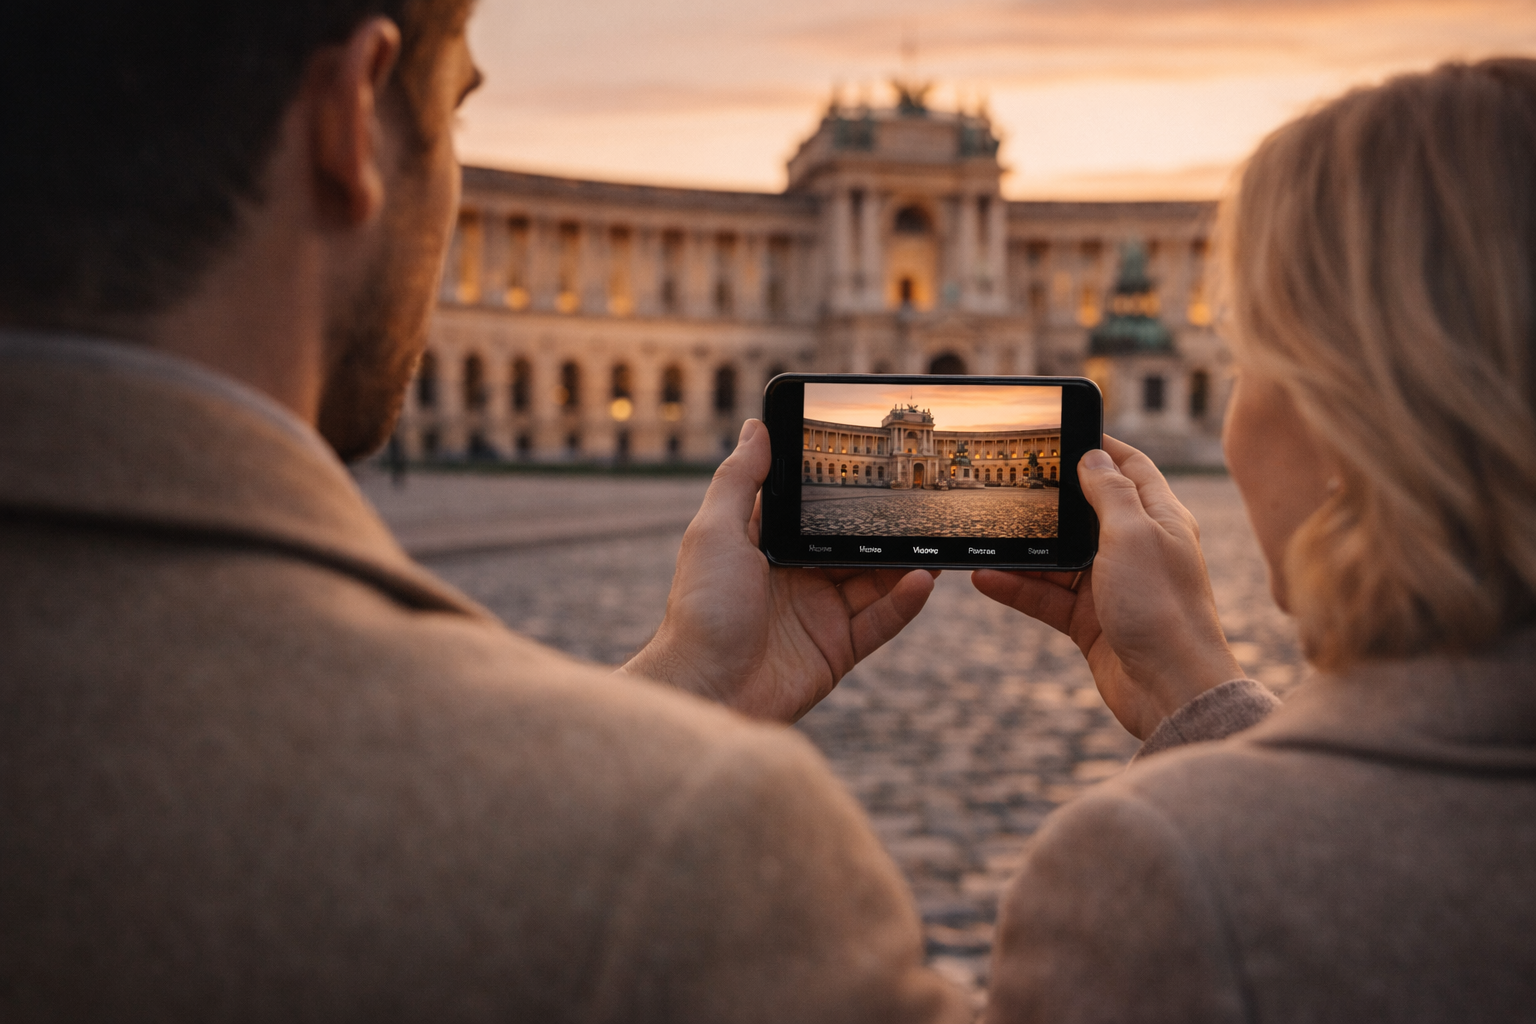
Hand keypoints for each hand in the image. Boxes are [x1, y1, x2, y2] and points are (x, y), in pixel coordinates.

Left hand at [623, 419, 938, 722]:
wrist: (706, 691)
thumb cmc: (700, 610)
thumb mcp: (715, 533)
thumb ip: (740, 480)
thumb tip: (756, 426)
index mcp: (765, 546)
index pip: (812, 509)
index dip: (842, 489)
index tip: (876, 461)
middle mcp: (794, 577)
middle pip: (851, 544)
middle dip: (885, 527)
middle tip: (923, 500)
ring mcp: (818, 614)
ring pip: (874, 580)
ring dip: (904, 561)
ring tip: (935, 537)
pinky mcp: (836, 650)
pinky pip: (879, 621)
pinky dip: (904, 602)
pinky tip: (923, 579)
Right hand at [971, 437, 1241, 738]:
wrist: (1170, 689)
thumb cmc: (1162, 606)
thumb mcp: (1133, 534)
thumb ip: (1109, 492)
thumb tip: (1091, 456)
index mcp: (1160, 518)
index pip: (1131, 467)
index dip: (1101, 446)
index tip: (1064, 430)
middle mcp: (1137, 548)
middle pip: (1086, 511)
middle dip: (1049, 498)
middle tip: (1007, 479)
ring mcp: (1112, 586)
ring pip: (1058, 557)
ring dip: (1023, 549)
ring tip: (986, 535)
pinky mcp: (1090, 621)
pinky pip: (1046, 596)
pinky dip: (1017, 587)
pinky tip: (986, 576)